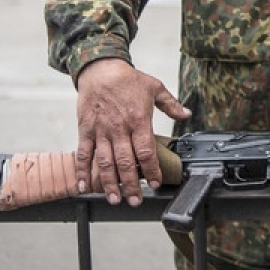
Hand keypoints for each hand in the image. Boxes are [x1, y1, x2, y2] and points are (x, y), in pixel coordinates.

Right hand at [75, 59, 189, 205]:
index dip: (152, 170)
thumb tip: (186, 114)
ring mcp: (101, 131)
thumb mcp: (154, 87)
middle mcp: (119, 129)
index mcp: (139, 120)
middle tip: (135, 201)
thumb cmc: (127, 79)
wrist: (100, 69)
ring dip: (109, 184)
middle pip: (126, 163)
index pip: (146, 151)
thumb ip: (171, 105)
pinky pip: (83, 154)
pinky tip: (84, 187)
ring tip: (115, 199)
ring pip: (105, 163)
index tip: (156, 183)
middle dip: (131, 185)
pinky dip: (82, 172)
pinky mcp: (86, 131)